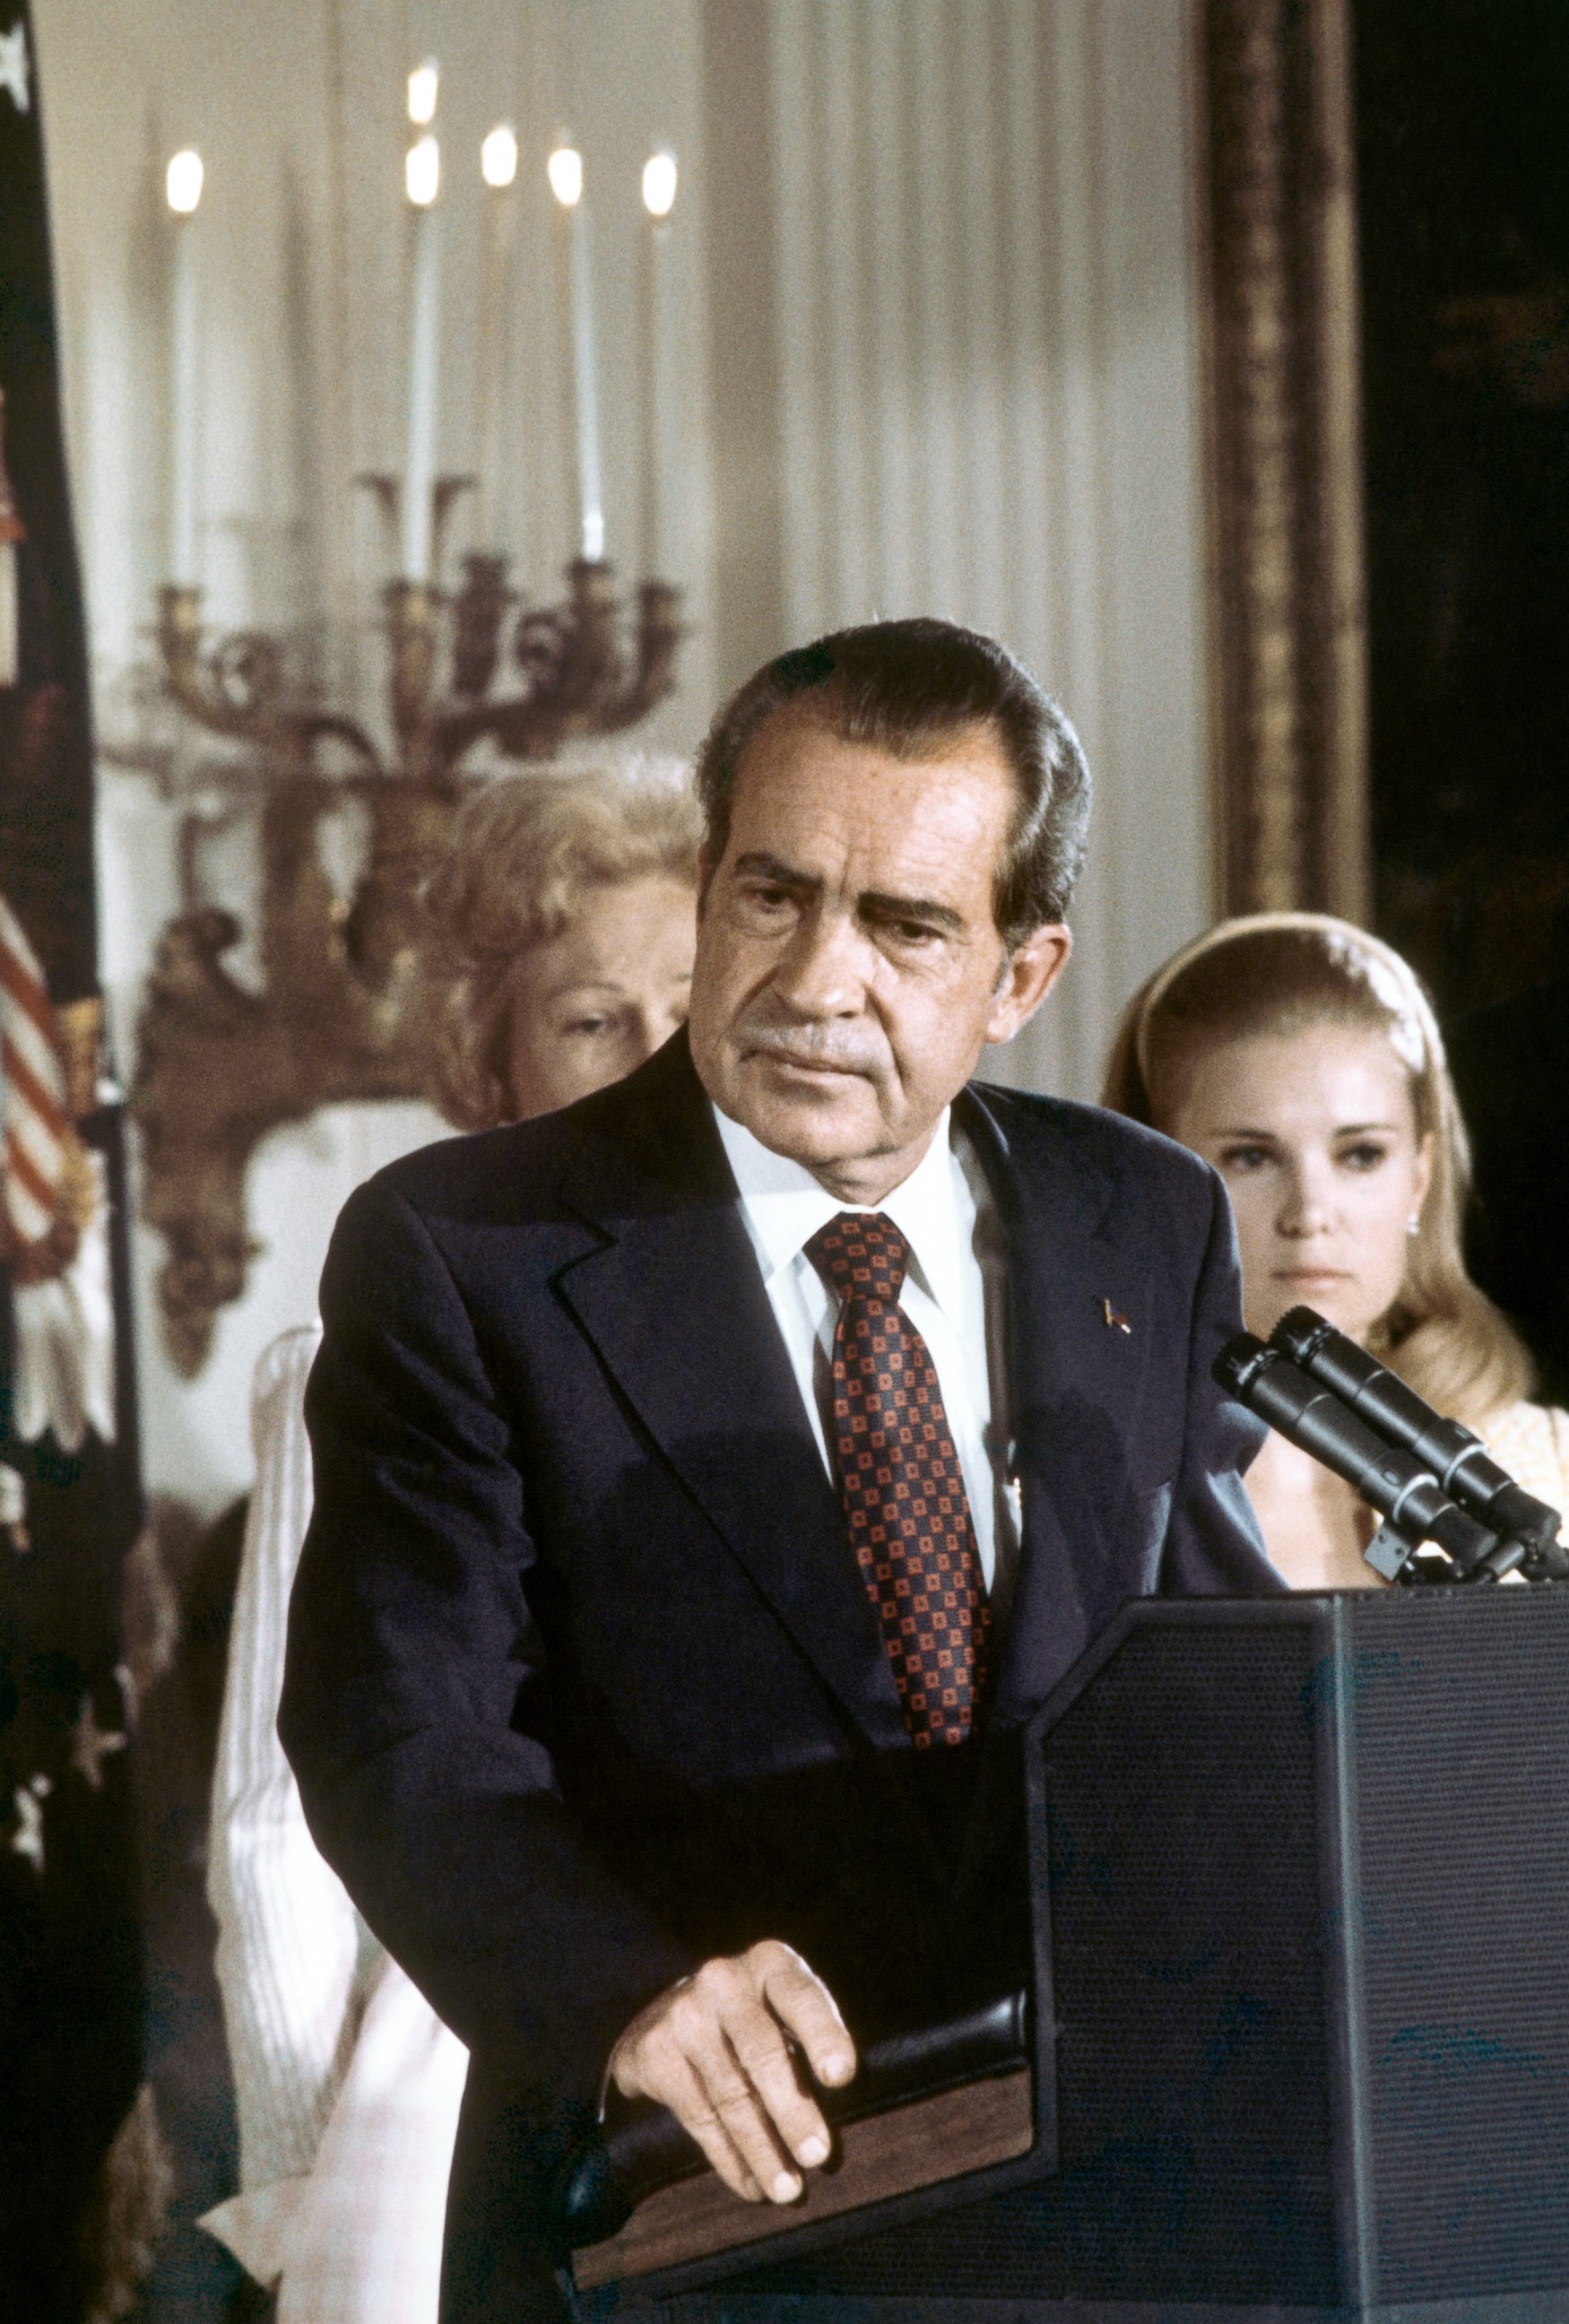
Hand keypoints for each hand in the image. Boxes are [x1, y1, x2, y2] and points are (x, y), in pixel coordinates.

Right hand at [608, 1940, 856, 2204]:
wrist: (666, 2019)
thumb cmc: (752, 2024)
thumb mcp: (782, 2013)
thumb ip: (809, 2046)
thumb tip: (847, 2118)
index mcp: (769, 1963)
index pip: (801, 1996)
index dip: (823, 2034)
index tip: (841, 2076)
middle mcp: (723, 1979)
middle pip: (762, 2050)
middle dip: (792, 2110)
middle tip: (817, 2156)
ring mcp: (684, 2013)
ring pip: (731, 2093)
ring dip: (763, 2149)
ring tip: (787, 2188)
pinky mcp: (654, 2051)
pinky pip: (699, 2115)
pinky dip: (728, 2157)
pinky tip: (749, 2183)